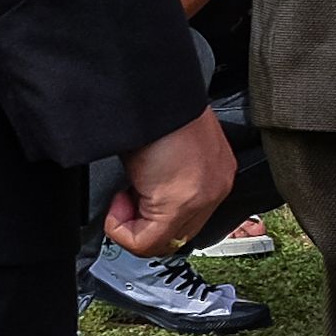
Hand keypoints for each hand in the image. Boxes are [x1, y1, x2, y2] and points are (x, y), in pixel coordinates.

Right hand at [106, 107, 236, 256]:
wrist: (152, 93)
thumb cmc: (156, 113)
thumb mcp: (166, 149)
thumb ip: (165, 178)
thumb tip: (143, 199)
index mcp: (216, 171)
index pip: (189, 219)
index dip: (153, 215)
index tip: (133, 197)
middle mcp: (216, 187)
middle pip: (176, 236)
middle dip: (141, 224)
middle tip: (123, 200)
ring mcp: (202, 197)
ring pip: (160, 242)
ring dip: (130, 225)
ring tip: (121, 195)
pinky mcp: (180, 203)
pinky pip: (146, 241)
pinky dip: (122, 228)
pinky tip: (118, 200)